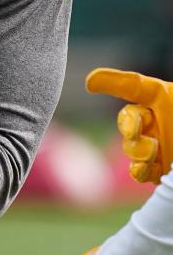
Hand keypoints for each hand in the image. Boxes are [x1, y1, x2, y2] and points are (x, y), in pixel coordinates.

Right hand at [86, 68, 172, 183]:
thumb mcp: (161, 97)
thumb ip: (131, 85)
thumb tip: (91, 80)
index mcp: (163, 101)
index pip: (134, 88)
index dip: (112, 83)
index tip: (91, 84)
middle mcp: (158, 124)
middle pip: (128, 121)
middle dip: (129, 125)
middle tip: (139, 129)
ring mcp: (160, 149)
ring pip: (131, 148)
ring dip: (137, 149)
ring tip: (154, 151)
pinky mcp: (161, 174)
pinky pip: (139, 171)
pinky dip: (139, 169)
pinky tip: (147, 168)